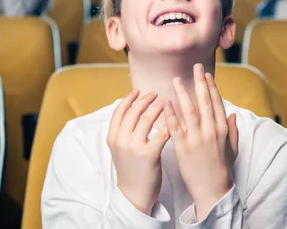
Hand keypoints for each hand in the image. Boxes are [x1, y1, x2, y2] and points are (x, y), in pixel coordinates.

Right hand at [107, 90, 169, 214]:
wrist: (134, 195)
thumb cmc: (130, 170)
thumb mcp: (119, 149)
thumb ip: (123, 131)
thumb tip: (132, 110)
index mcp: (112, 137)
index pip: (119, 111)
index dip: (129, 99)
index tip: (138, 91)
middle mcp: (121, 140)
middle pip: (134, 111)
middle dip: (145, 100)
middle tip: (155, 94)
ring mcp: (134, 147)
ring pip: (147, 118)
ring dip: (157, 108)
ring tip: (165, 103)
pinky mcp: (149, 155)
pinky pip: (161, 133)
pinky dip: (168, 124)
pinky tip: (174, 120)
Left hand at [164, 63, 238, 220]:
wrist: (213, 189)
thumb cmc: (222, 168)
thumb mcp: (233, 148)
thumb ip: (233, 130)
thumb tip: (232, 114)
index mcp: (222, 130)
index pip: (217, 103)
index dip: (211, 87)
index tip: (206, 75)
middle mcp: (211, 131)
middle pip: (204, 102)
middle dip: (200, 83)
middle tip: (195, 67)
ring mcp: (196, 139)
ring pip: (189, 111)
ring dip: (182, 93)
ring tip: (176, 80)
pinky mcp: (183, 148)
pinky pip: (175, 127)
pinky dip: (170, 114)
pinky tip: (165, 102)